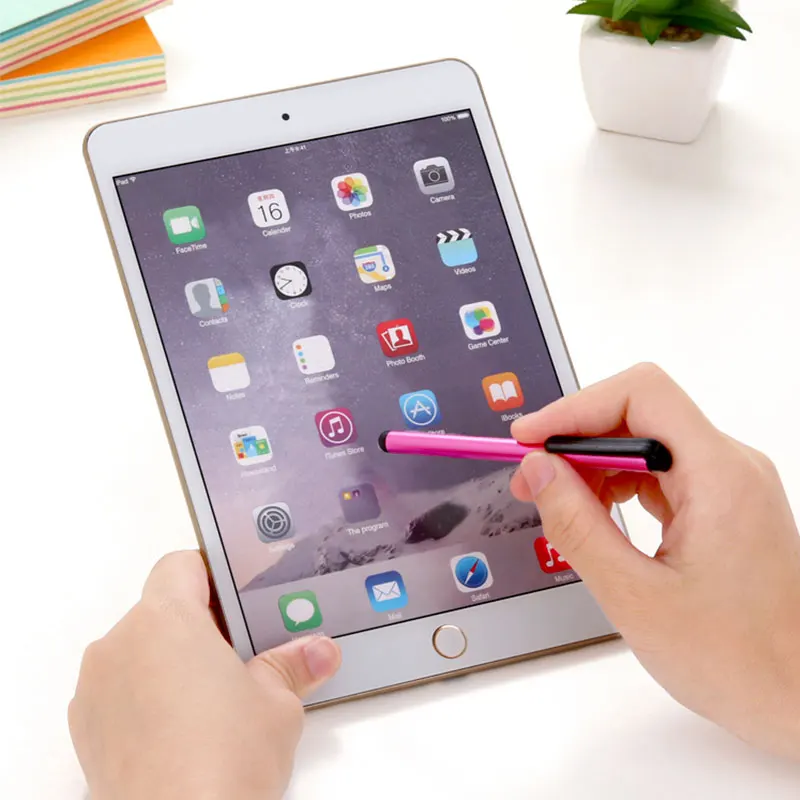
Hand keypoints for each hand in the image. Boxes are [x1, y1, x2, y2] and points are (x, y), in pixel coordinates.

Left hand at [69, 551, 340, 799]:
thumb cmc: (222, 764)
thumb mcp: (276, 705)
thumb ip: (292, 666)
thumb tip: (316, 652)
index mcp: (165, 620)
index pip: (182, 565)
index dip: (214, 575)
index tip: (238, 597)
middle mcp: (121, 644)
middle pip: (161, 610)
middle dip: (201, 627)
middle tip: (241, 655)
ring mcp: (97, 688)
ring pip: (140, 651)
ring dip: (172, 663)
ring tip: (214, 700)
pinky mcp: (86, 730)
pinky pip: (120, 691)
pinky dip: (147, 698)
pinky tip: (184, 731)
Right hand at [510, 364, 799, 759]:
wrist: (798, 696)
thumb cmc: (739, 660)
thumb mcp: (634, 595)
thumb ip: (578, 525)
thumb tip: (538, 471)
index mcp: (719, 476)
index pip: (641, 394)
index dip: (576, 408)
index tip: (531, 438)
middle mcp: (730, 467)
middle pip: (639, 414)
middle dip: (576, 441)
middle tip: (532, 481)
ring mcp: (729, 484)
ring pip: (645, 442)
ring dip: (594, 466)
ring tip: (561, 509)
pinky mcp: (723, 503)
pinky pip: (659, 472)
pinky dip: (618, 486)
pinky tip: (597, 520)